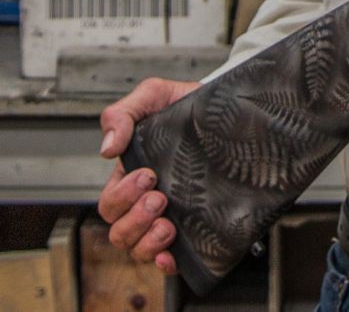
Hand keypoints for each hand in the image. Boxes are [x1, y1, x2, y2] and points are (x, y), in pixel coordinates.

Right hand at [97, 77, 200, 273]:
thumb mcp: (154, 95)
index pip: (111, 201)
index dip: (122, 195)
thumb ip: (123, 114)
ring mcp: (172, 213)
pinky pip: (172, 256)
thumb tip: (107, 148)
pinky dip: (165, 262)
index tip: (148, 175)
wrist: (233, 108)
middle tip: (159, 197)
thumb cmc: (188, 105)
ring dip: (147, 241)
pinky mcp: (197, 224)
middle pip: (120, 230)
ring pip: (139, 247)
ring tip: (168, 224)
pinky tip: (172, 255)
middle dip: (135, 218)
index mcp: (132, 175)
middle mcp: (149, 199)